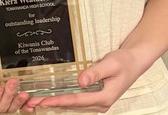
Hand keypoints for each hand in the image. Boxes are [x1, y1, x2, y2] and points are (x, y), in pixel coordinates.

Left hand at [22, 50, 137, 112]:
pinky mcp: (95, 99)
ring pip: (73, 106)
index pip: (77, 100)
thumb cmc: (125, 62)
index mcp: (104, 98)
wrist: (135, 62)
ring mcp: (98, 103)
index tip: (45, 101)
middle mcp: (100, 104)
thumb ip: (95, 72)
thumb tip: (80, 81)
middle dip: (52, 104)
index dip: (59, 101)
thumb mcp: (111, 63)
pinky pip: (77, 102)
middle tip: (33, 103)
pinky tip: (53, 99)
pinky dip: (64, 100)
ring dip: (56, 104)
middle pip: (72, 106)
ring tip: (38, 102)